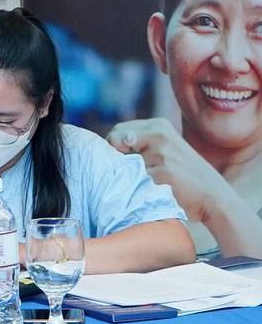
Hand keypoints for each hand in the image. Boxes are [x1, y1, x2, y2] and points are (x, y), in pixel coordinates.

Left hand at [107, 118, 229, 223]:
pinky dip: (137, 187)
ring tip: (151, 182)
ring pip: (123, 163)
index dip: (112, 146)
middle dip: (116, 158)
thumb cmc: (185, 176)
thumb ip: (140, 144)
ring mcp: (161, 154)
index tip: (120, 160)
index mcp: (160, 126)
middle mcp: (159, 135)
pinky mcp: (161, 173)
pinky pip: (134, 180)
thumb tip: (108, 143)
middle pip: (116, 142)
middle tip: (132, 172)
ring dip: (129, 175)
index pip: (119, 129)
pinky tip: (155, 191)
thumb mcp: (166, 149)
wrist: (214, 197)